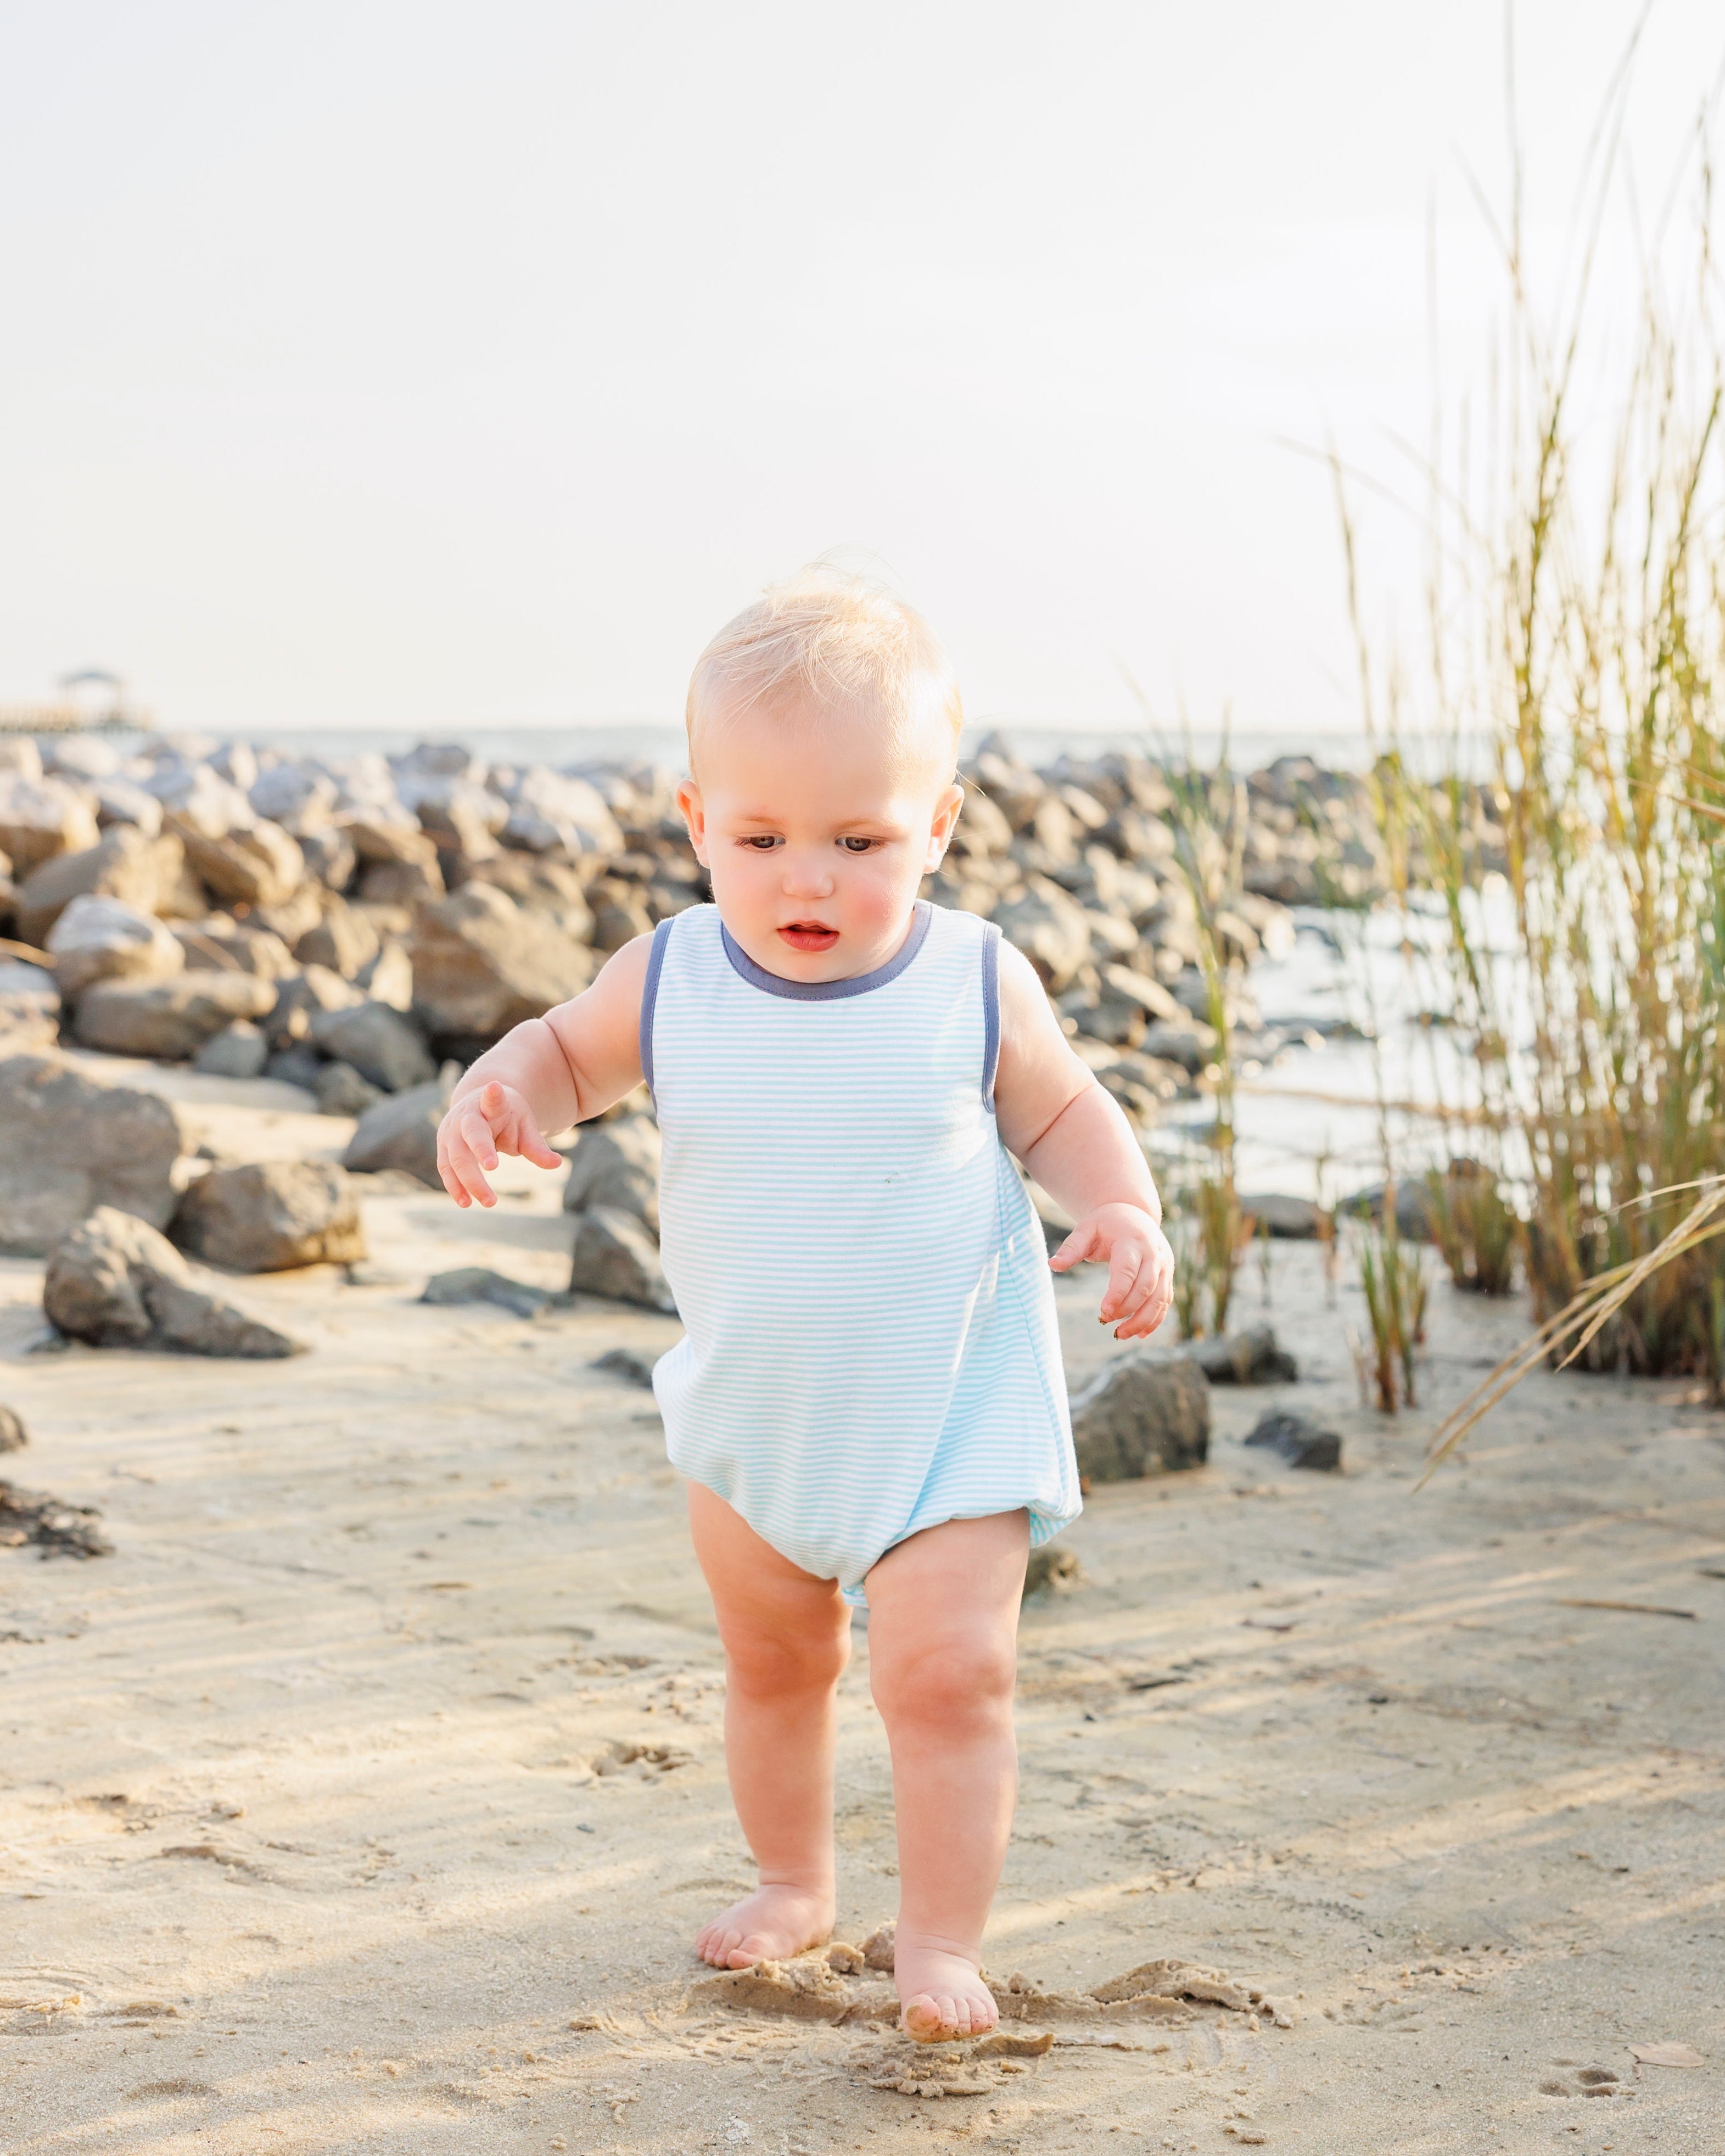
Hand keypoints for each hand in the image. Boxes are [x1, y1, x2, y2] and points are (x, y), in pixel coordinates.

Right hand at [437, 1079, 562, 1207]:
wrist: (476, 1104)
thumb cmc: (504, 1116)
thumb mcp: (524, 1125)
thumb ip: (536, 1146)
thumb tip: (557, 1164)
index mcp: (490, 1104)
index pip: (492, 1100)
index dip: (493, 1096)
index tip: (494, 1087)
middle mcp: (466, 1116)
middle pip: (472, 1133)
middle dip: (481, 1149)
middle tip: (493, 1167)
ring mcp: (451, 1132)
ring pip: (456, 1157)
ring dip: (470, 1180)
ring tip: (489, 1201)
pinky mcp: (443, 1148)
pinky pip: (446, 1169)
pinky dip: (455, 1186)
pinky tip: (465, 1202)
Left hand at [1049, 1202, 1174, 1339]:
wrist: (1134, 1213)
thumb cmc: (1105, 1224)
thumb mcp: (1086, 1230)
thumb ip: (1071, 1248)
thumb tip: (1053, 1265)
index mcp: (1132, 1241)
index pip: (1127, 1270)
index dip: (1117, 1293)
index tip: (1103, 1312)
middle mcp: (1154, 1254)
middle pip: (1145, 1287)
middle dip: (1127, 1309)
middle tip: (1104, 1321)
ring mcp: (1164, 1266)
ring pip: (1159, 1298)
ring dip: (1142, 1320)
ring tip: (1119, 1335)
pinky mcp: (1167, 1277)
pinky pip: (1165, 1302)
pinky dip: (1154, 1320)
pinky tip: (1140, 1334)